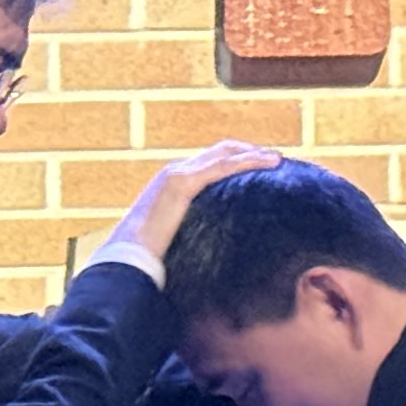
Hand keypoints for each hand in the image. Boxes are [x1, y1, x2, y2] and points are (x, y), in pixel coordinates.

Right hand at [106, 139, 282, 262]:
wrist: (129, 255)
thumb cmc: (150, 253)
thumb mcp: (176, 235)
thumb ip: (191, 229)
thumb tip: (209, 244)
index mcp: (173, 179)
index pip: (211, 160)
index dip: (237, 158)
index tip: (260, 165)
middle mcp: (176, 169)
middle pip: (221, 150)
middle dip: (249, 151)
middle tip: (274, 159)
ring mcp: (178, 173)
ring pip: (225, 154)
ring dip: (254, 154)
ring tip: (277, 159)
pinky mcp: (182, 182)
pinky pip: (223, 167)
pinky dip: (249, 162)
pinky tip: (269, 164)